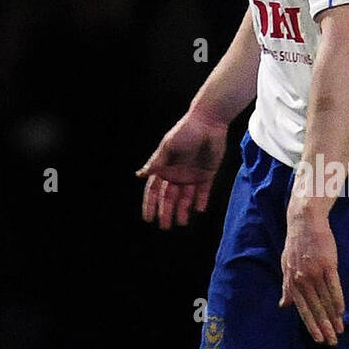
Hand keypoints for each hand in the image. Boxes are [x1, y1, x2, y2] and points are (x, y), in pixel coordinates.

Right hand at [136, 109, 226, 228]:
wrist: (209, 121)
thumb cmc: (185, 131)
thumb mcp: (168, 147)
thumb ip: (156, 163)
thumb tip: (139, 175)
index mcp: (165, 167)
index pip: (154, 189)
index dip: (150, 203)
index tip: (148, 218)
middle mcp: (177, 173)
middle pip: (169, 197)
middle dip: (166, 212)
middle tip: (164, 227)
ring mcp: (192, 174)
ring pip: (186, 197)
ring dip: (183, 210)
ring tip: (182, 223)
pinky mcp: (207, 173)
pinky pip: (204, 191)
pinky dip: (201, 201)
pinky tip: (198, 210)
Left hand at [279, 201, 345, 345]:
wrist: (304, 222)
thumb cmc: (296, 244)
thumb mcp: (286, 265)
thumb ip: (287, 287)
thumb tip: (284, 305)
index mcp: (292, 281)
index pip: (302, 308)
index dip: (311, 325)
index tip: (318, 338)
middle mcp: (302, 278)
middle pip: (315, 308)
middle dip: (324, 327)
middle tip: (332, 341)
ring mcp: (315, 271)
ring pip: (325, 300)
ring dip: (333, 317)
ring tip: (340, 330)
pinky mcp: (328, 263)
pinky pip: (334, 286)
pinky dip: (338, 300)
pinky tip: (342, 311)